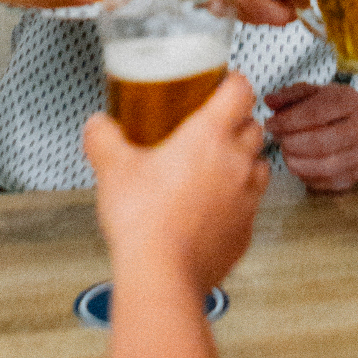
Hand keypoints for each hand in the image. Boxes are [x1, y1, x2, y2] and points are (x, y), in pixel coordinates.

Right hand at [85, 71, 268, 290]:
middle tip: (211, 128)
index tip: (221, 84)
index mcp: (210, 136)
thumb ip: (104, 137)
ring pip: (259, 164)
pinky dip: (237, 199)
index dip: (232, 82)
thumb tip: (98, 125)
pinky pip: (250, 204)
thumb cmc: (144, 222)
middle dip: (237, 122)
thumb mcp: (112, 169)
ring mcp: (247, 197)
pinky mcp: (246, 230)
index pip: (240, 90)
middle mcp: (237, 162)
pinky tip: (211, 207)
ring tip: (214, 168)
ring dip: (243, 160)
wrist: (162, 276)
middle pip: (253, 125)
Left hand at [263, 83, 357, 190]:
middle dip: (292, 144)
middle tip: (278, 141)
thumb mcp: (311, 93)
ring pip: (326, 166)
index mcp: (350, 100)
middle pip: (322, 142)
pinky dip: (308, 176)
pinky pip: (328, 182)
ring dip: (298, 163)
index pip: (315, 113)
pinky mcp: (356, 174)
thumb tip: (270, 101)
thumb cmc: (329, 107)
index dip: (288, 121)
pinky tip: (298, 165)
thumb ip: (288, 96)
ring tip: (285, 154)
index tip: (270, 125)